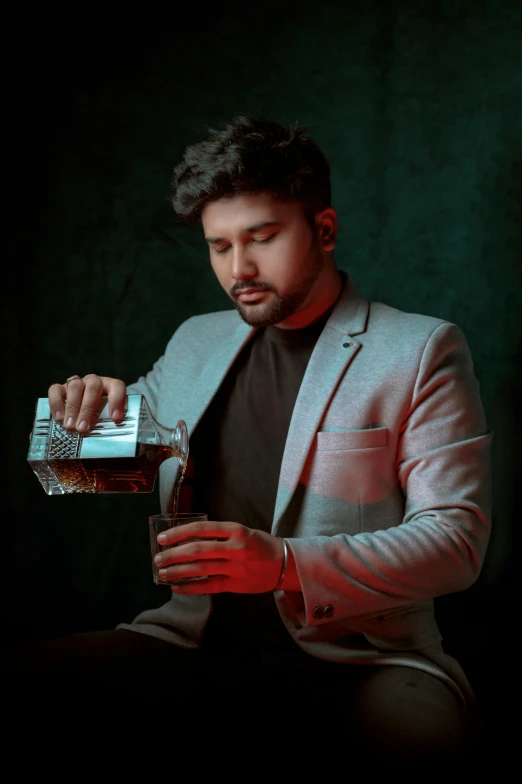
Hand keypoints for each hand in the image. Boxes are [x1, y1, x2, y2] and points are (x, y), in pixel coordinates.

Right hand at [48, 374, 126, 432]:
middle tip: (82, 428)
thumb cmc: (99, 418)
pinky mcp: (60, 388)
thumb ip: (111, 425)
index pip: (117, 386)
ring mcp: (77, 383)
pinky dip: (56, 403)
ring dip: (72, 407)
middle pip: (93, 386)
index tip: (115, 419)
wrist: (83, 413)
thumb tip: (112, 443)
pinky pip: (55, 389)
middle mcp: (93, 382)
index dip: (117, 401)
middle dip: (88, 408)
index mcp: (110, 386)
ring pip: (75, 386)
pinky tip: (59, 418)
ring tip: (70, 426)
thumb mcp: (107, 420)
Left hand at [153, 520, 284, 593]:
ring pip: (200, 569)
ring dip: (177, 571)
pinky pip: (208, 587)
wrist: (285, 564)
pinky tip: (177, 587)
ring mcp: (235, 568)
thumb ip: (219, 535)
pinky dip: (190, 587)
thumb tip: (188, 539)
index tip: (162, 538)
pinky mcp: (235, 585)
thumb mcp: (243, 532)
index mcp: (236, 530)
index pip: (201, 529)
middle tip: (158, 558)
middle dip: (173, 555)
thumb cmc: (260, 545)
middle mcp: (235, 548)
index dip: (179, 533)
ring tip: (163, 573)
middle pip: (197, 550)